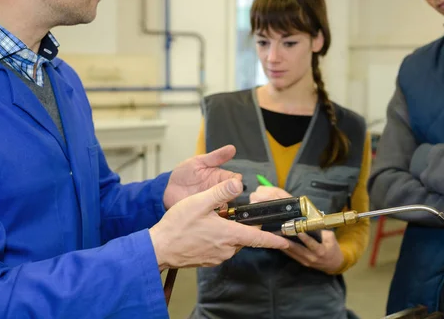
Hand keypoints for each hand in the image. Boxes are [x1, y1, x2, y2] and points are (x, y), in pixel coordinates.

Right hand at [149, 178, 289, 269]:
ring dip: (228, 231)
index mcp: (229, 235)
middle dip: (243, 226)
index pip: (258, 239)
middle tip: (231, 213)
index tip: (285, 242)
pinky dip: (218, 238)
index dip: (274, 240)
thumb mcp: (200, 202)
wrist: (159, 248)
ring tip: (213, 219)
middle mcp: (226, 249)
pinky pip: (220, 247)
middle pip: (244, 237)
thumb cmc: (178, 226)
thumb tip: (238, 183)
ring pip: (232, 242)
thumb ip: (221, 192)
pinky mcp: (208, 260)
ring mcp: (217, 256)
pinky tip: (204, 229)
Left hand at [164, 145, 239, 208]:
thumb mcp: (198, 162)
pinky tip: (213, 212)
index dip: (237, 181)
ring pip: (227, 205)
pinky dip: (217, 215)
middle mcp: (220, 190)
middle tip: (229, 193)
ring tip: (220, 202)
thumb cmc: (184, 174)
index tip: (236, 182)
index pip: (235, 179)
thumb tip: (232, 148)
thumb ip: (215, 157)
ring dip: (226, 204)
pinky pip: (216, 216)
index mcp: (221, 177)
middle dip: (234, 194)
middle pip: (234, 194)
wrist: (168, 190)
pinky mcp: (207, 213)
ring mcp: (214, 202)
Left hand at [283, 230, 343, 273]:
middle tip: (282, 234)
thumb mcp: (331, 238)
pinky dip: (286, 250)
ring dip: (285, 246)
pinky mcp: (302, 262)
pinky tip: (280, 244)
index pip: (312, 244)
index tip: (299, 232)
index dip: (305, 239)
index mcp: (320, 251)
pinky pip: (292, 256)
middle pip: (299, 249)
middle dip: (289, 242)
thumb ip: (321, 231)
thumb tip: (310, 223)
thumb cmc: (332, 248)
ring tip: (277, 238)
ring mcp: (306, 261)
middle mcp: (312, 257)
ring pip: (293, 253)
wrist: (333, 264)